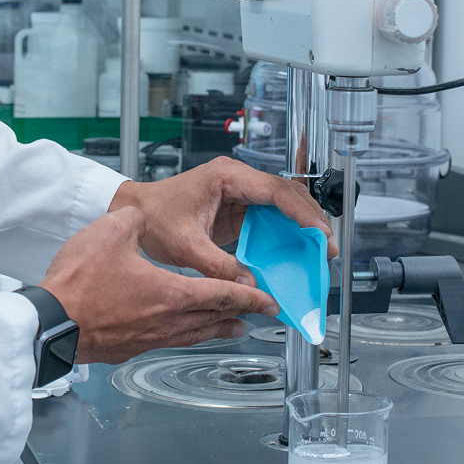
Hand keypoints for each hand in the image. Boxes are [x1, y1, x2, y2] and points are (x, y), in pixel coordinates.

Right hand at [39, 207, 279, 363]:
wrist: (50, 322)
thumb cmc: (79, 283)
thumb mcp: (111, 233)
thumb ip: (133, 220)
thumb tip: (138, 217)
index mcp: (172, 294)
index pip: (223, 294)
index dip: (250, 296)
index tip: (269, 301)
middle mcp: (168, 322)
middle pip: (215, 319)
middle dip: (241, 314)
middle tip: (260, 313)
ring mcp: (149, 339)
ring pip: (195, 334)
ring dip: (218, 329)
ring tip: (234, 328)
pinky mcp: (130, 347)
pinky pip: (171, 341)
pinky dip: (189, 335)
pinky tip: (183, 332)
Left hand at [107, 157, 336, 285]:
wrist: (136, 213)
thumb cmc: (154, 217)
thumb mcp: (186, 246)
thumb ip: (220, 266)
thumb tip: (250, 285)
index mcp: (227, 177)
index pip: (276, 191)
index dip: (303, 213)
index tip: (320, 234)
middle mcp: (236, 179)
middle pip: (287, 194)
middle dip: (311, 219)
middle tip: (328, 248)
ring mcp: (239, 192)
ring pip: (283, 204)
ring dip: (302, 225)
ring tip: (320, 251)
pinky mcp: (237, 208)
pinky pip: (270, 218)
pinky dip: (286, 233)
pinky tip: (297, 251)